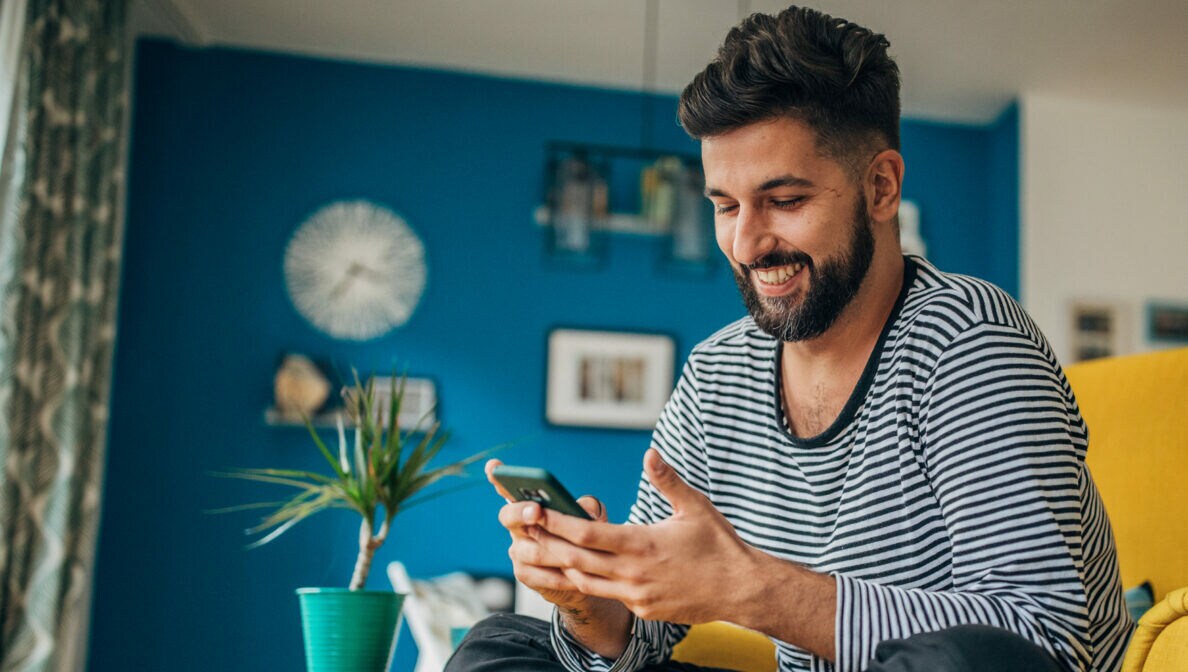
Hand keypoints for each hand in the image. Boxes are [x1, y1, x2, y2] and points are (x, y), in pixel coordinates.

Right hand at [486, 459, 608, 612]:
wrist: (589, 573)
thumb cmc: (586, 538)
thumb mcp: (592, 519)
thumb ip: (588, 509)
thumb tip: (584, 507)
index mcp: (530, 506)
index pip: (509, 488)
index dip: (498, 477)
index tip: (493, 466)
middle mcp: (518, 526)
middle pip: (508, 516)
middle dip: (521, 512)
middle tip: (536, 510)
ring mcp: (518, 550)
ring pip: (528, 549)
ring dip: (552, 550)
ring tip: (572, 551)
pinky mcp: (524, 574)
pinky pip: (538, 574)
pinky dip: (558, 575)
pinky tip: (574, 576)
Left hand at [532, 449, 762, 624]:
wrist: (742, 590)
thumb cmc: (720, 545)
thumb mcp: (696, 507)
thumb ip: (668, 481)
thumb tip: (650, 454)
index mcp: (642, 544)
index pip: (587, 534)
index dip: (557, 522)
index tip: (535, 510)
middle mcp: (633, 573)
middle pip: (575, 560)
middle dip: (545, 545)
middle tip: (519, 532)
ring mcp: (636, 595)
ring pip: (585, 581)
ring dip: (558, 567)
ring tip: (535, 551)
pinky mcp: (643, 609)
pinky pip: (606, 595)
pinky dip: (587, 581)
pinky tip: (575, 570)